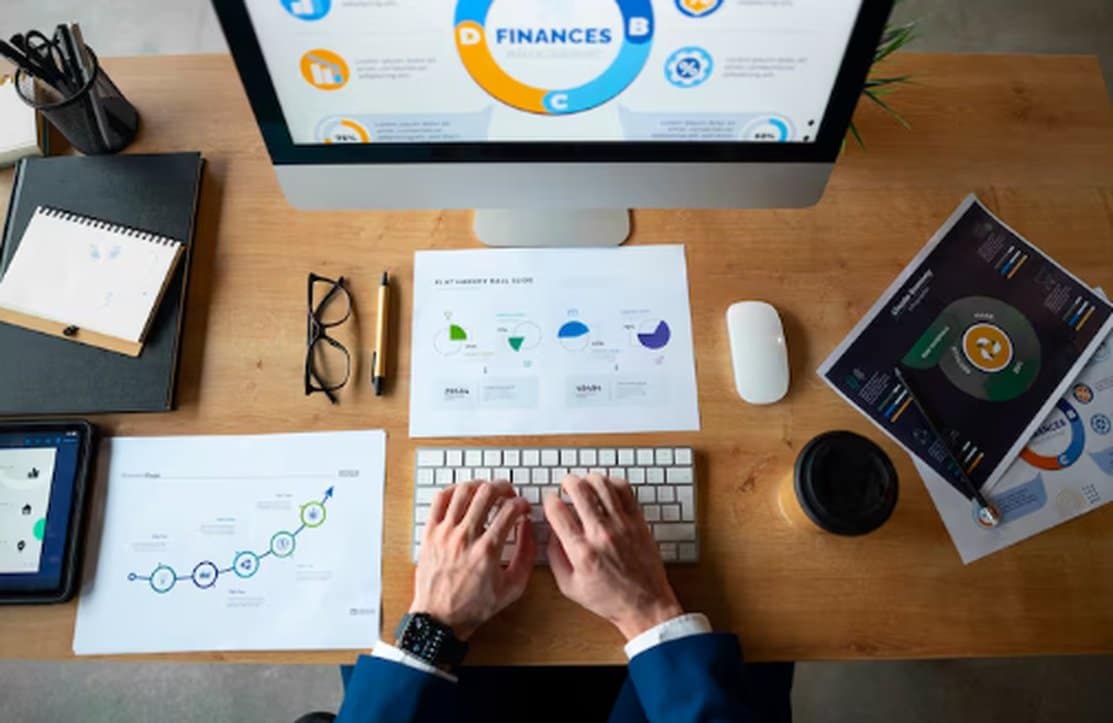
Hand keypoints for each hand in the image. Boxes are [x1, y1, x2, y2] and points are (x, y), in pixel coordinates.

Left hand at [409, 480, 533, 640]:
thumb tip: (528, 529)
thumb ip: (526, 556)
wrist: (440, 618)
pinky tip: (463, 494)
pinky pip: (440, 500)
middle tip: (508, 492)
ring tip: (487, 490)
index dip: (522, 503)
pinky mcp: (430, 533)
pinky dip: (453, 490)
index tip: (523, 507)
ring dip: (480, 485)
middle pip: (487, 493)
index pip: (510, 510)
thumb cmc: (474, 606)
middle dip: (503, 487)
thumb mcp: (512, 588)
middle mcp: (465, 538)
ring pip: (463, 491)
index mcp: (487, 550)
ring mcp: (445, 533)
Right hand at [544, 473, 683, 640]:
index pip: (557, 511)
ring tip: (585, 485)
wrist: (645, 604)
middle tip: (566, 486)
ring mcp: (622, 525)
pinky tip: (606, 489)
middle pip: (579, 490)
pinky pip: (625, 490)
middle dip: (567, 482)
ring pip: (602, 484)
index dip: (549, 499)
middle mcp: (601, 534)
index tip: (550, 500)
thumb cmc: (609, 599)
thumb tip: (551, 531)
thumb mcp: (569, 586)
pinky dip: (612, 483)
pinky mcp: (638, 521)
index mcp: (581, 552)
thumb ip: (555, 557)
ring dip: (588, 479)